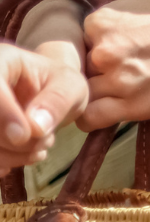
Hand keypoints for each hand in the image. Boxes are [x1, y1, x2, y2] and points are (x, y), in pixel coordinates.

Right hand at [0, 42, 86, 168]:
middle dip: (13, 141)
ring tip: (41, 146)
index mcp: (2, 60)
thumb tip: (35, 128)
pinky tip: (26, 155)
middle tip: (45, 141)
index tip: (25, 136)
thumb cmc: (59, 84)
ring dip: (10, 154)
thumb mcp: (71, 85)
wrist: (48, 95)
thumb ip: (57, 101)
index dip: (3, 116)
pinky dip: (3, 162)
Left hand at [81, 0, 149, 129]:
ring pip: (85, 94)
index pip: (79, 42)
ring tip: (120, 89)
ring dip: (98, 93)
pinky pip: (92, 118)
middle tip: (122, 68)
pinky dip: (94, 117)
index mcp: (102, 21)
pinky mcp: (133, 106)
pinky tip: (110, 108)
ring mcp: (118, 80)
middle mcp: (104, 51)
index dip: (95, 46)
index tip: (116, 50)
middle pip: (80, 69)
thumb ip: (122, 0)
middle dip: (97, 70)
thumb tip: (110, 14)